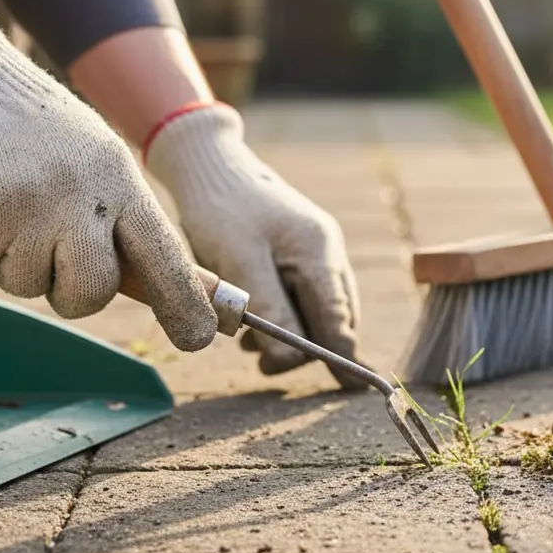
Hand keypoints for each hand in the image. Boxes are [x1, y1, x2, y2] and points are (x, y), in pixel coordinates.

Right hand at [0, 0, 217, 351]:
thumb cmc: (36, 131)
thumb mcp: (98, 161)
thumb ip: (123, 220)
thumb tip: (156, 287)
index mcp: (119, 183)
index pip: (162, 256)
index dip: (183, 302)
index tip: (199, 337)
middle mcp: (79, 198)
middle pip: (89, 294)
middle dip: (71, 293)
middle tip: (51, 253)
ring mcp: (25, 208)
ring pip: (25, 285)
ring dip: (10, 260)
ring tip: (5, 203)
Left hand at [145, 102, 364, 388]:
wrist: (205, 163)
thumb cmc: (219, 208)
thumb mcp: (239, 261)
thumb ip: (271, 310)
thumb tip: (291, 360)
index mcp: (318, 252)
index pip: (339, 319)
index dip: (342, 356)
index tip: (347, 389)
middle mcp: (325, 251)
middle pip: (332, 319)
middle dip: (302, 346)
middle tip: (260, 362)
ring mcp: (314, 249)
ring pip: (316, 309)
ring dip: (289, 333)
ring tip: (248, 341)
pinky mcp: (297, 250)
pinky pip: (301, 295)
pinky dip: (282, 314)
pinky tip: (254, 318)